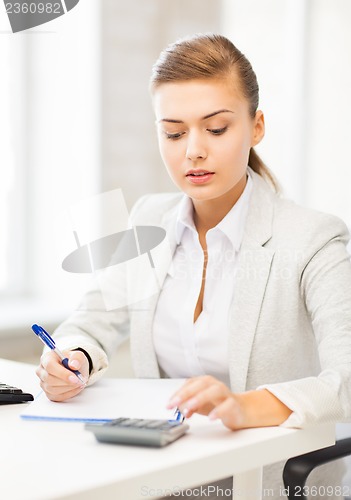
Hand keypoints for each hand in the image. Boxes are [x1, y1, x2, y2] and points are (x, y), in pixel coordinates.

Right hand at [36, 350, 88, 401]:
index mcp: (46, 358)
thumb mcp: (78, 355)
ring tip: (79, 383)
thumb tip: (74, 365)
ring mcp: (43, 383)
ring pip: (53, 389)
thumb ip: (77, 358)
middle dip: (66, 382)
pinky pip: (56, 397)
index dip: (62, 373)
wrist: (75, 369)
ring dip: (68, 388)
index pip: (50, 366)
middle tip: (79, 381)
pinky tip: (76, 388)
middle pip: (49, 379)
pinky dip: (68, 394)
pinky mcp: (48, 392)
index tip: (74, 377)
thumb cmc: (73, 361)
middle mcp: (42, 371)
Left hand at [167, 375, 291, 429]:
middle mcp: (215, 385)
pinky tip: (211, 417)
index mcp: (205, 382)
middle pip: (200, 384)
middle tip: (175, 404)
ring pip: (214, 391)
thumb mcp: (199, 406)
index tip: (169, 403)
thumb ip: (188, 406)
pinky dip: (219, 411)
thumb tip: (179, 409)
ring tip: (190, 408)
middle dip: (186, 394)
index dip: (178, 393)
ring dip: (200, 398)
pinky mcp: (234, 404)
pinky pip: (227, 405)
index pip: (190, 383)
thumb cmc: (217, 405)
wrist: (240, 410)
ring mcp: (226, 393)